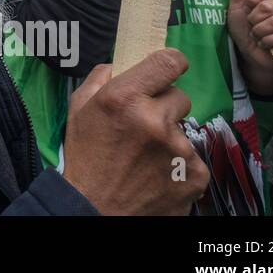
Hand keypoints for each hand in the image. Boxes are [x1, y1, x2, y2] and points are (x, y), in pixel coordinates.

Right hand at [62, 48, 207, 214]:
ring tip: (146, 158)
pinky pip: (193, 159)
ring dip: (169, 139)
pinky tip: (158, 175)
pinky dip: (179, 166)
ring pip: (184, 130)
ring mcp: (178, 149)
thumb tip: (120, 63)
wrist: (94, 210)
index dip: (171, 62)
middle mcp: (154, 120)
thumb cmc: (85, 158)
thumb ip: (100, 79)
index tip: (169, 68)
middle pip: (180, 97)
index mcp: (124, 98)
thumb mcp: (78, 110)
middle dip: (164, 108)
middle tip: (146, 126)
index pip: (169, 62)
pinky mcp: (194, 175)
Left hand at [224, 0, 272, 74]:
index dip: (250, 0)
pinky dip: (269, 42)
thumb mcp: (236, 12)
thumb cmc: (246, 33)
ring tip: (259, 37)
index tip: (246, 10)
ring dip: (260, 33)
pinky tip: (267, 45)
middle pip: (267, 6)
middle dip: (254, 21)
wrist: (255, 58)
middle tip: (252, 28)